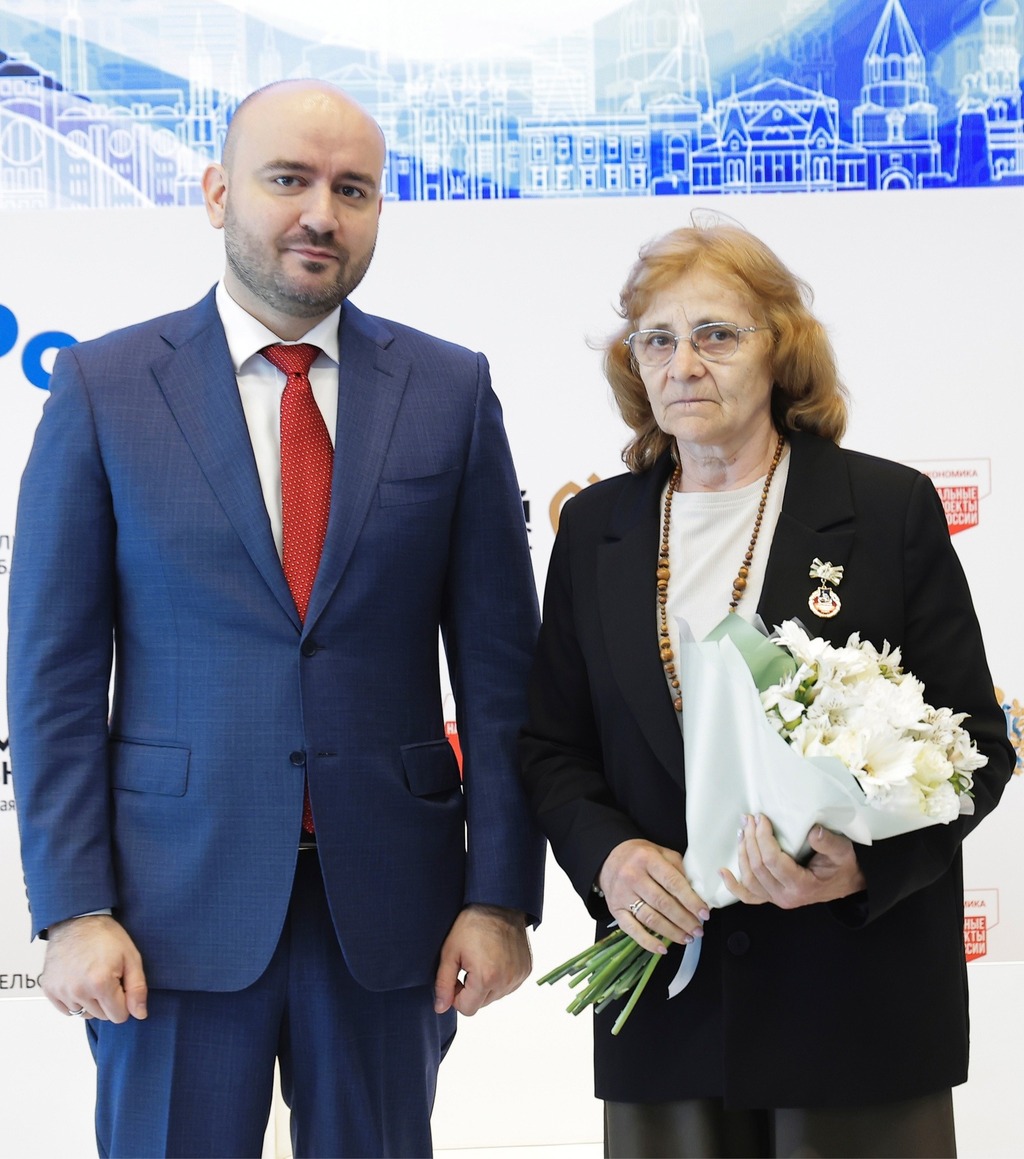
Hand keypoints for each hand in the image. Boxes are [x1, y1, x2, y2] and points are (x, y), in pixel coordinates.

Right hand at [41, 915, 147, 1022]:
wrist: (77, 920)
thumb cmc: (105, 936)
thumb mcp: (131, 957)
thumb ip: (137, 988)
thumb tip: (140, 1014)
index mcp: (100, 983)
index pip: (119, 1016)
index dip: (125, 1001)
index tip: (122, 984)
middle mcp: (78, 991)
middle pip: (102, 1016)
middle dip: (109, 1001)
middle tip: (109, 977)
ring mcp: (61, 991)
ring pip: (85, 1014)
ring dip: (92, 1001)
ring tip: (93, 977)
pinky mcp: (49, 990)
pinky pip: (67, 1010)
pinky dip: (76, 1000)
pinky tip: (80, 981)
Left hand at [433, 905, 531, 1015]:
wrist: (498, 903)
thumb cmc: (471, 924)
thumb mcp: (450, 952)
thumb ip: (443, 984)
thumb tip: (441, 1008)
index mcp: (486, 977)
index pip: (467, 1009)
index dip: (456, 995)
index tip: (456, 977)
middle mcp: (506, 980)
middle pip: (481, 1004)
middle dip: (471, 990)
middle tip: (467, 965)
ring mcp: (519, 975)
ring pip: (495, 996)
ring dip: (486, 985)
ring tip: (482, 959)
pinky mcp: (526, 970)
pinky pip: (508, 985)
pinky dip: (500, 978)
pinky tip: (494, 959)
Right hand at [598, 839, 707, 954]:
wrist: (608, 859)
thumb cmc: (640, 856)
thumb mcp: (661, 852)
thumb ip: (678, 868)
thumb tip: (697, 893)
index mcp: (647, 859)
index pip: (673, 882)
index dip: (691, 900)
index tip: (704, 913)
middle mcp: (633, 877)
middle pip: (663, 903)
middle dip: (684, 920)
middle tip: (698, 930)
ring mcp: (622, 895)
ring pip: (650, 918)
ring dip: (671, 932)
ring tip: (687, 938)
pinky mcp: (615, 910)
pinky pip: (632, 929)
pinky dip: (648, 942)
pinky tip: (663, 949)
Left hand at [721, 815, 866, 908]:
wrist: (847, 884)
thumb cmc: (843, 867)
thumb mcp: (843, 852)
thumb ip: (829, 843)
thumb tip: (813, 831)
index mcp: (801, 886)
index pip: (772, 861)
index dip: (762, 837)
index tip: (761, 819)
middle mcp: (785, 897)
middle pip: (757, 867)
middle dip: (750, 839)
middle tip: (749, 819)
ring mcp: (776, 899)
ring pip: (749, 879)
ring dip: (742, 853)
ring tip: (742, 831)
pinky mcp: (772, 897)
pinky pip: (748, 896)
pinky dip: (733, 885)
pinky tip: (723, 872)